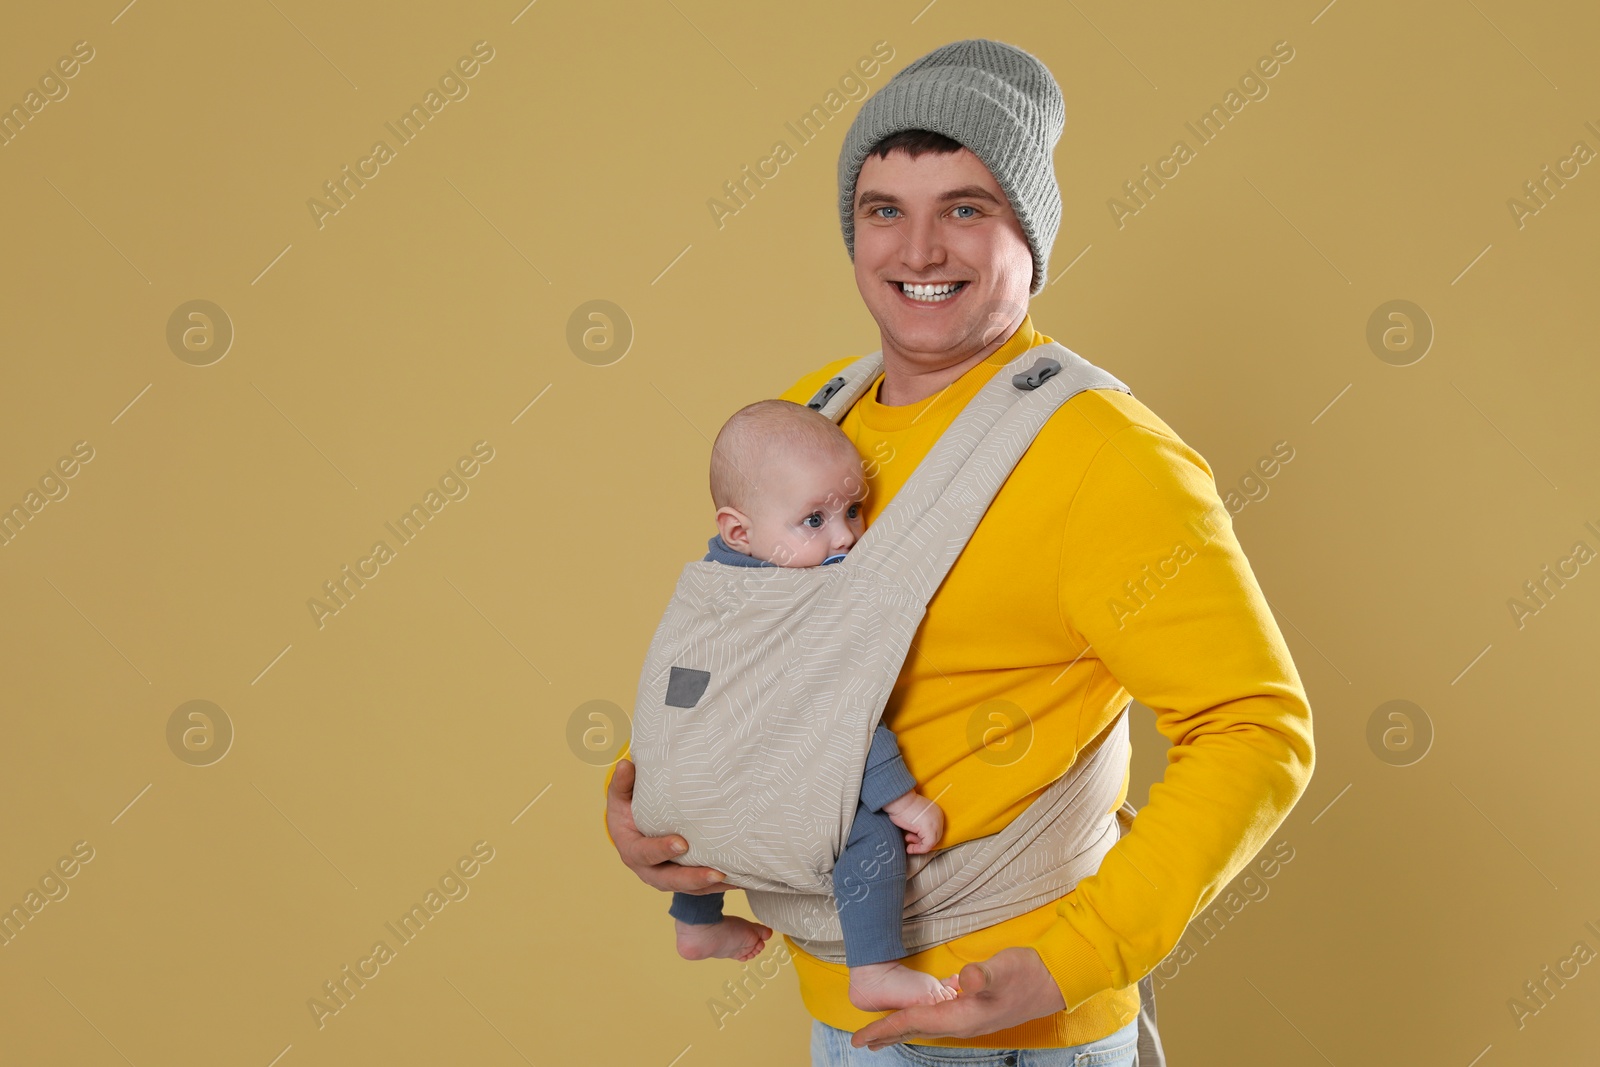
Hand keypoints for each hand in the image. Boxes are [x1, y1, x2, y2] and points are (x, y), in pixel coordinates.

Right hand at [605, 758, 736, 894]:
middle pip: (670, 880)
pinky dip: (719, 886)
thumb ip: (622, 783)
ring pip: (689, 888)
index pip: (646, 853)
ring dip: (711, 885)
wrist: (631, 832)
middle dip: (694, 878)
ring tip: (735, 879)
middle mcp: (648, 870)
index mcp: (632, 850)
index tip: (682, 843)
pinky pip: (701, 888)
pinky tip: (740, 881)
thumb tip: (624, 764)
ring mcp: (666, 878)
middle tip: (717, 872)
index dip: (662, 850)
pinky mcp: (682, 881)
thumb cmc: (627, 812)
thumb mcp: (620, 797)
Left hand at [851, 947, 1067, 1050]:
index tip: (861, 1037)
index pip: (914, 1023)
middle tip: (861, 1041)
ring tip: (884, 1031)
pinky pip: (941, 1020)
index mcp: (963, 1017)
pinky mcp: (978, 1011)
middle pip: (916, 1030)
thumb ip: (982, 975)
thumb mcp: (1003, 968)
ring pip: (928, 1027)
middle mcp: (964, 1023)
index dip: (885, 1027)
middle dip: (888, 1034)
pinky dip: (923, 1020)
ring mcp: (972, 1019)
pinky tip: (921, 1014)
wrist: (1056, 981)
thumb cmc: (1027, 974)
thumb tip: (964, 979)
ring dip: (904, 1028)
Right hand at [882, 790, 943, 853]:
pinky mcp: (930, 830)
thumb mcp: (916, 816)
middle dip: (921, 841)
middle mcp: (939, 817)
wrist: (898, 799)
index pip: (934, 830)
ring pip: (932, 843)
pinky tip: (909, 848)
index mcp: (936, 812)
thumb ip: (920, 826)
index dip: (923, 836)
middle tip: (908, 838)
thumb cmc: (901, 806)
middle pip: (934, 837)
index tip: (911, 836)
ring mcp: (936, 824)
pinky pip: (927, 846)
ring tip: (907, 839)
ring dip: (918, 846)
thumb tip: (918, 839)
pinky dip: (918, 850)